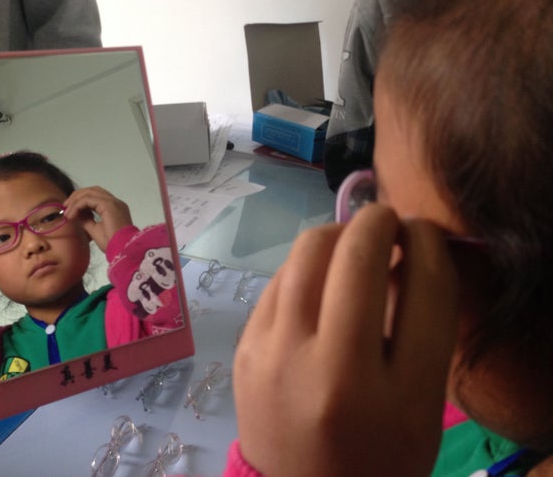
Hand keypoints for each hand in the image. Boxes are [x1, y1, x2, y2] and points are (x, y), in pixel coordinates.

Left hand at [63, 186, 132, 251]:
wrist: (123, 249)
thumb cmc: (113, 244)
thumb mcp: (95, 230)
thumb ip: (87, 220)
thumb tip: (76, 214)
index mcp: (115, 208)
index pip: (96, 196)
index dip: (81, 200)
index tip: (70, 210)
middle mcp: (115, 202)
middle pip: (93, 190)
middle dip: (77, 196)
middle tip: (65, 206)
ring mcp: (113, 202)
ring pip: (89, 192)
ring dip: (75, 200)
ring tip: (66, 211)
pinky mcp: (108, 204)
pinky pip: (88, 199)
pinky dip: (77, 205)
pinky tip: (71, 214)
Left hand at [234, 204, 458, 476]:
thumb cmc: (376, 452)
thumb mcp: (420, 403)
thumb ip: (422, 327)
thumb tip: (405, 247)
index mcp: (399, 396)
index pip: (426, 289)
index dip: (429, 243)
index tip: (424, 231)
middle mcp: (334, 370)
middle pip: (357, 257)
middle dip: (379, 221)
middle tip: (388, 222)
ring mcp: (279, 355)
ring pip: (307, 253)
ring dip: (337, 233)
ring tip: (351, 243)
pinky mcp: (245, 347)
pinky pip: (279, 279)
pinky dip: (305, 265)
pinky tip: (318, 277)